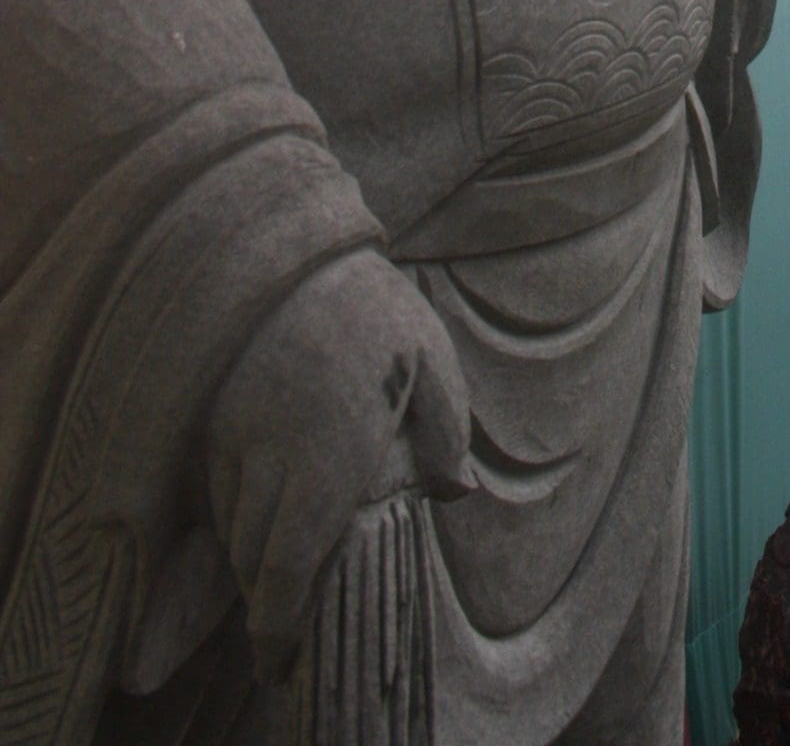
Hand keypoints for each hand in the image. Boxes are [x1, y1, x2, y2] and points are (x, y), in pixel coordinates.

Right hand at [206, 251, 472, 681]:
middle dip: (266, 599)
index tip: (280, 661)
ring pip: (229, 527)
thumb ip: (444, 435)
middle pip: (253, 562)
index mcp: (327, 466)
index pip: (286, 577)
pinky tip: (257, 511)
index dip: (277, 630)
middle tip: (284, 628)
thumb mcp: (432, 365)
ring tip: (276, 574)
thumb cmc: (376, 311)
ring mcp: (233, 439)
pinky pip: (213, 487)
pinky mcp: (212, 414)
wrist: (293, 249)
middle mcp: (269, 465)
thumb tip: (456, 492)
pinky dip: (229, 513)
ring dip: (249, 557)